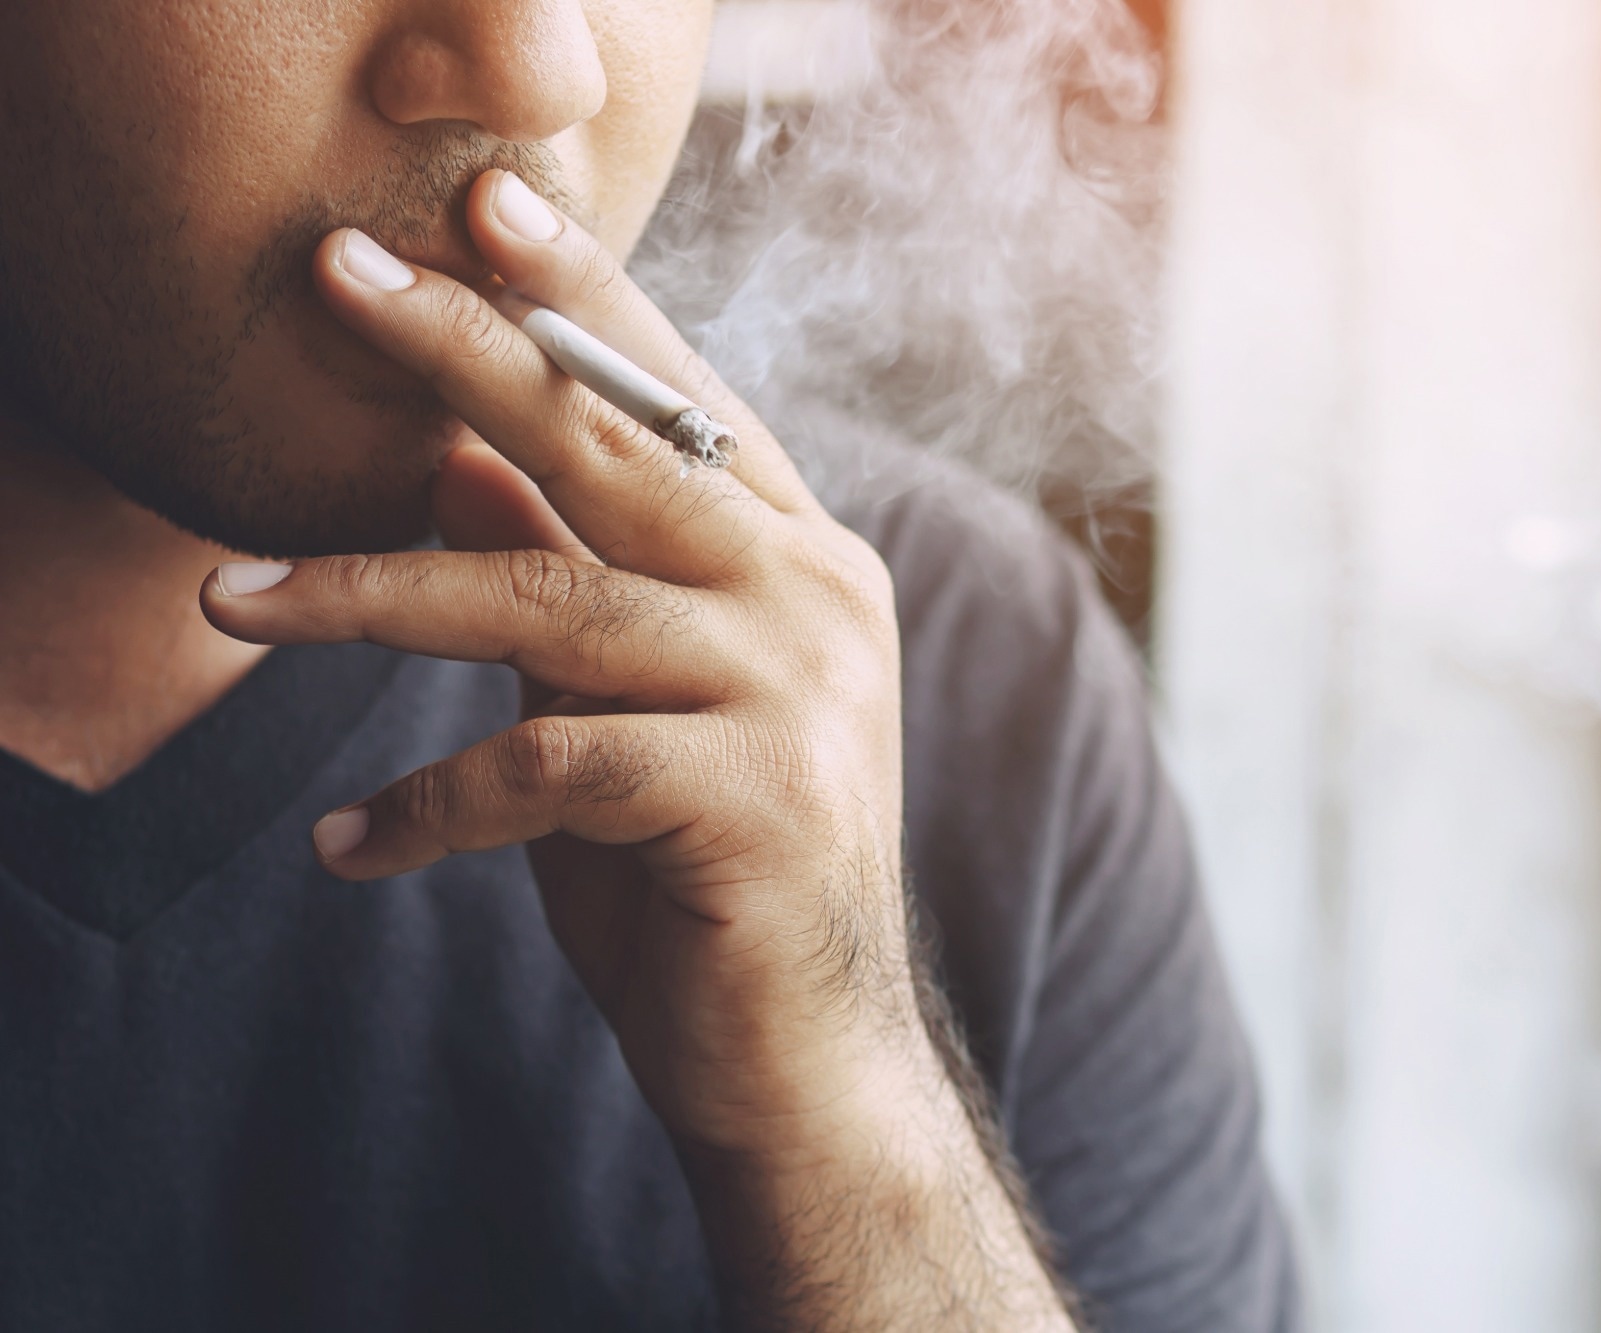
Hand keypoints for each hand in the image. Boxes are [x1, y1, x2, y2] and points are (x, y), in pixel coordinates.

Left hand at [204, 173, 1077, 1326]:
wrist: (809, 1067)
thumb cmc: (703, 882)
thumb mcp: (623, 709)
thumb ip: (572, 585)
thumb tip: (459, 469)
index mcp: (807, 562)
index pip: (683, 401)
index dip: (584, 299)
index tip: (482, 210)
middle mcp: (821, 602)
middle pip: (620, 446)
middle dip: (466, 351)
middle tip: (338, 274)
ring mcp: (801, 694)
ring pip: (553, 598)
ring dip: (370, 595)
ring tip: (229, 602)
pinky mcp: (756, 797)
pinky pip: (545, 759)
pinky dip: (428, 802)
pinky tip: (351, 850)